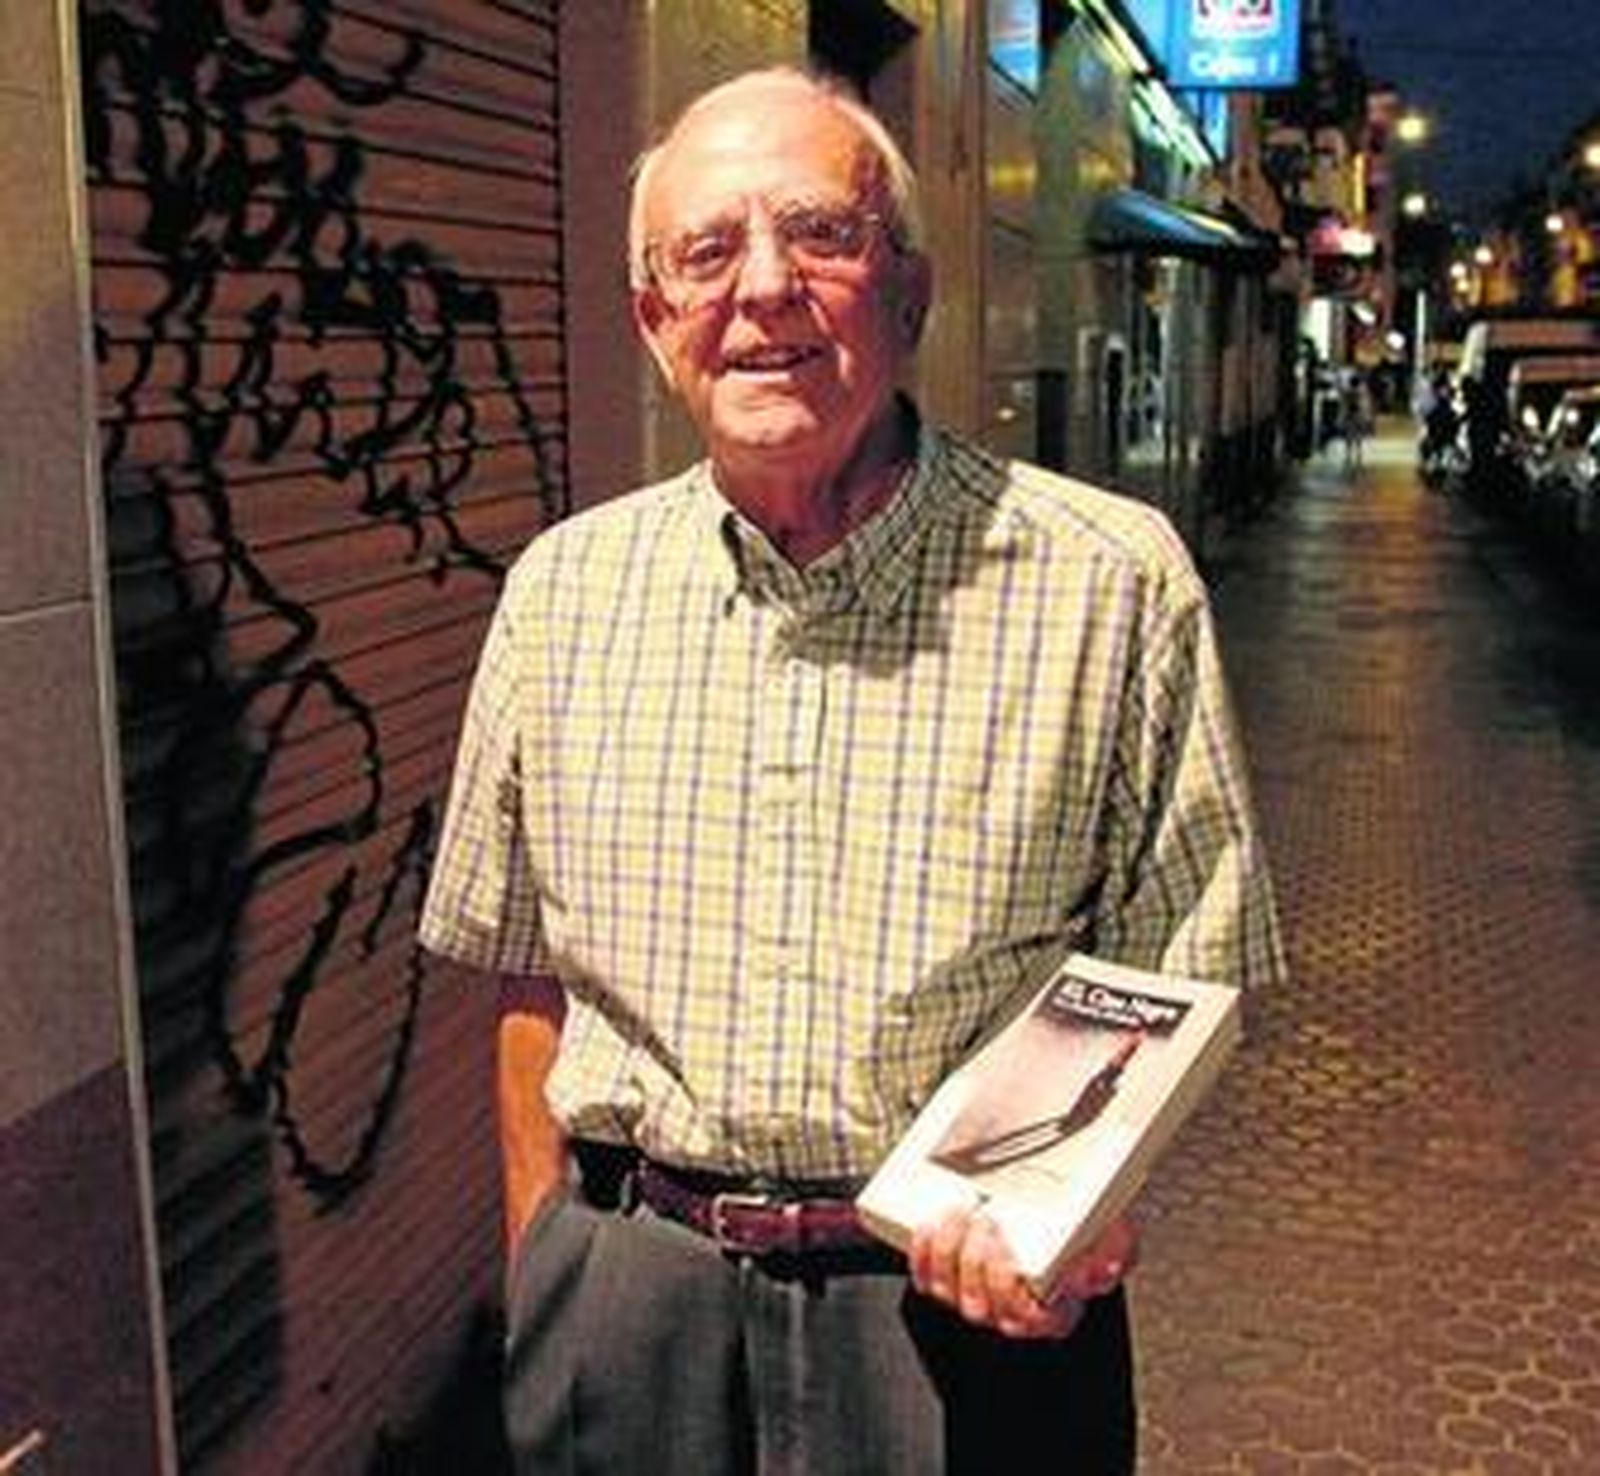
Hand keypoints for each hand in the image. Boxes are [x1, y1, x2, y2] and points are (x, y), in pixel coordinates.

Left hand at [907, 1207, 1137, 1340]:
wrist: (1053, 1212)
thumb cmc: (1081, 1230)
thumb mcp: (1114, 1236)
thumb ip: (1119, 1250)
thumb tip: (1099, 1270)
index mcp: (1055, 1311)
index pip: (1033, 1321)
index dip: (1016, 1293)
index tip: (1013, 1257)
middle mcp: (1010, 1312)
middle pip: (983, 1306)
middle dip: (980, 1263)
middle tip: (988, 1220)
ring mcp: (975, 1297)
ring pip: (951, 1292)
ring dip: (950, 1251)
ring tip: (961, 1212)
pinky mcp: (947, 1278)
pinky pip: (925, 1278)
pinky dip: (923, 1252)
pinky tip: (931, 1224)